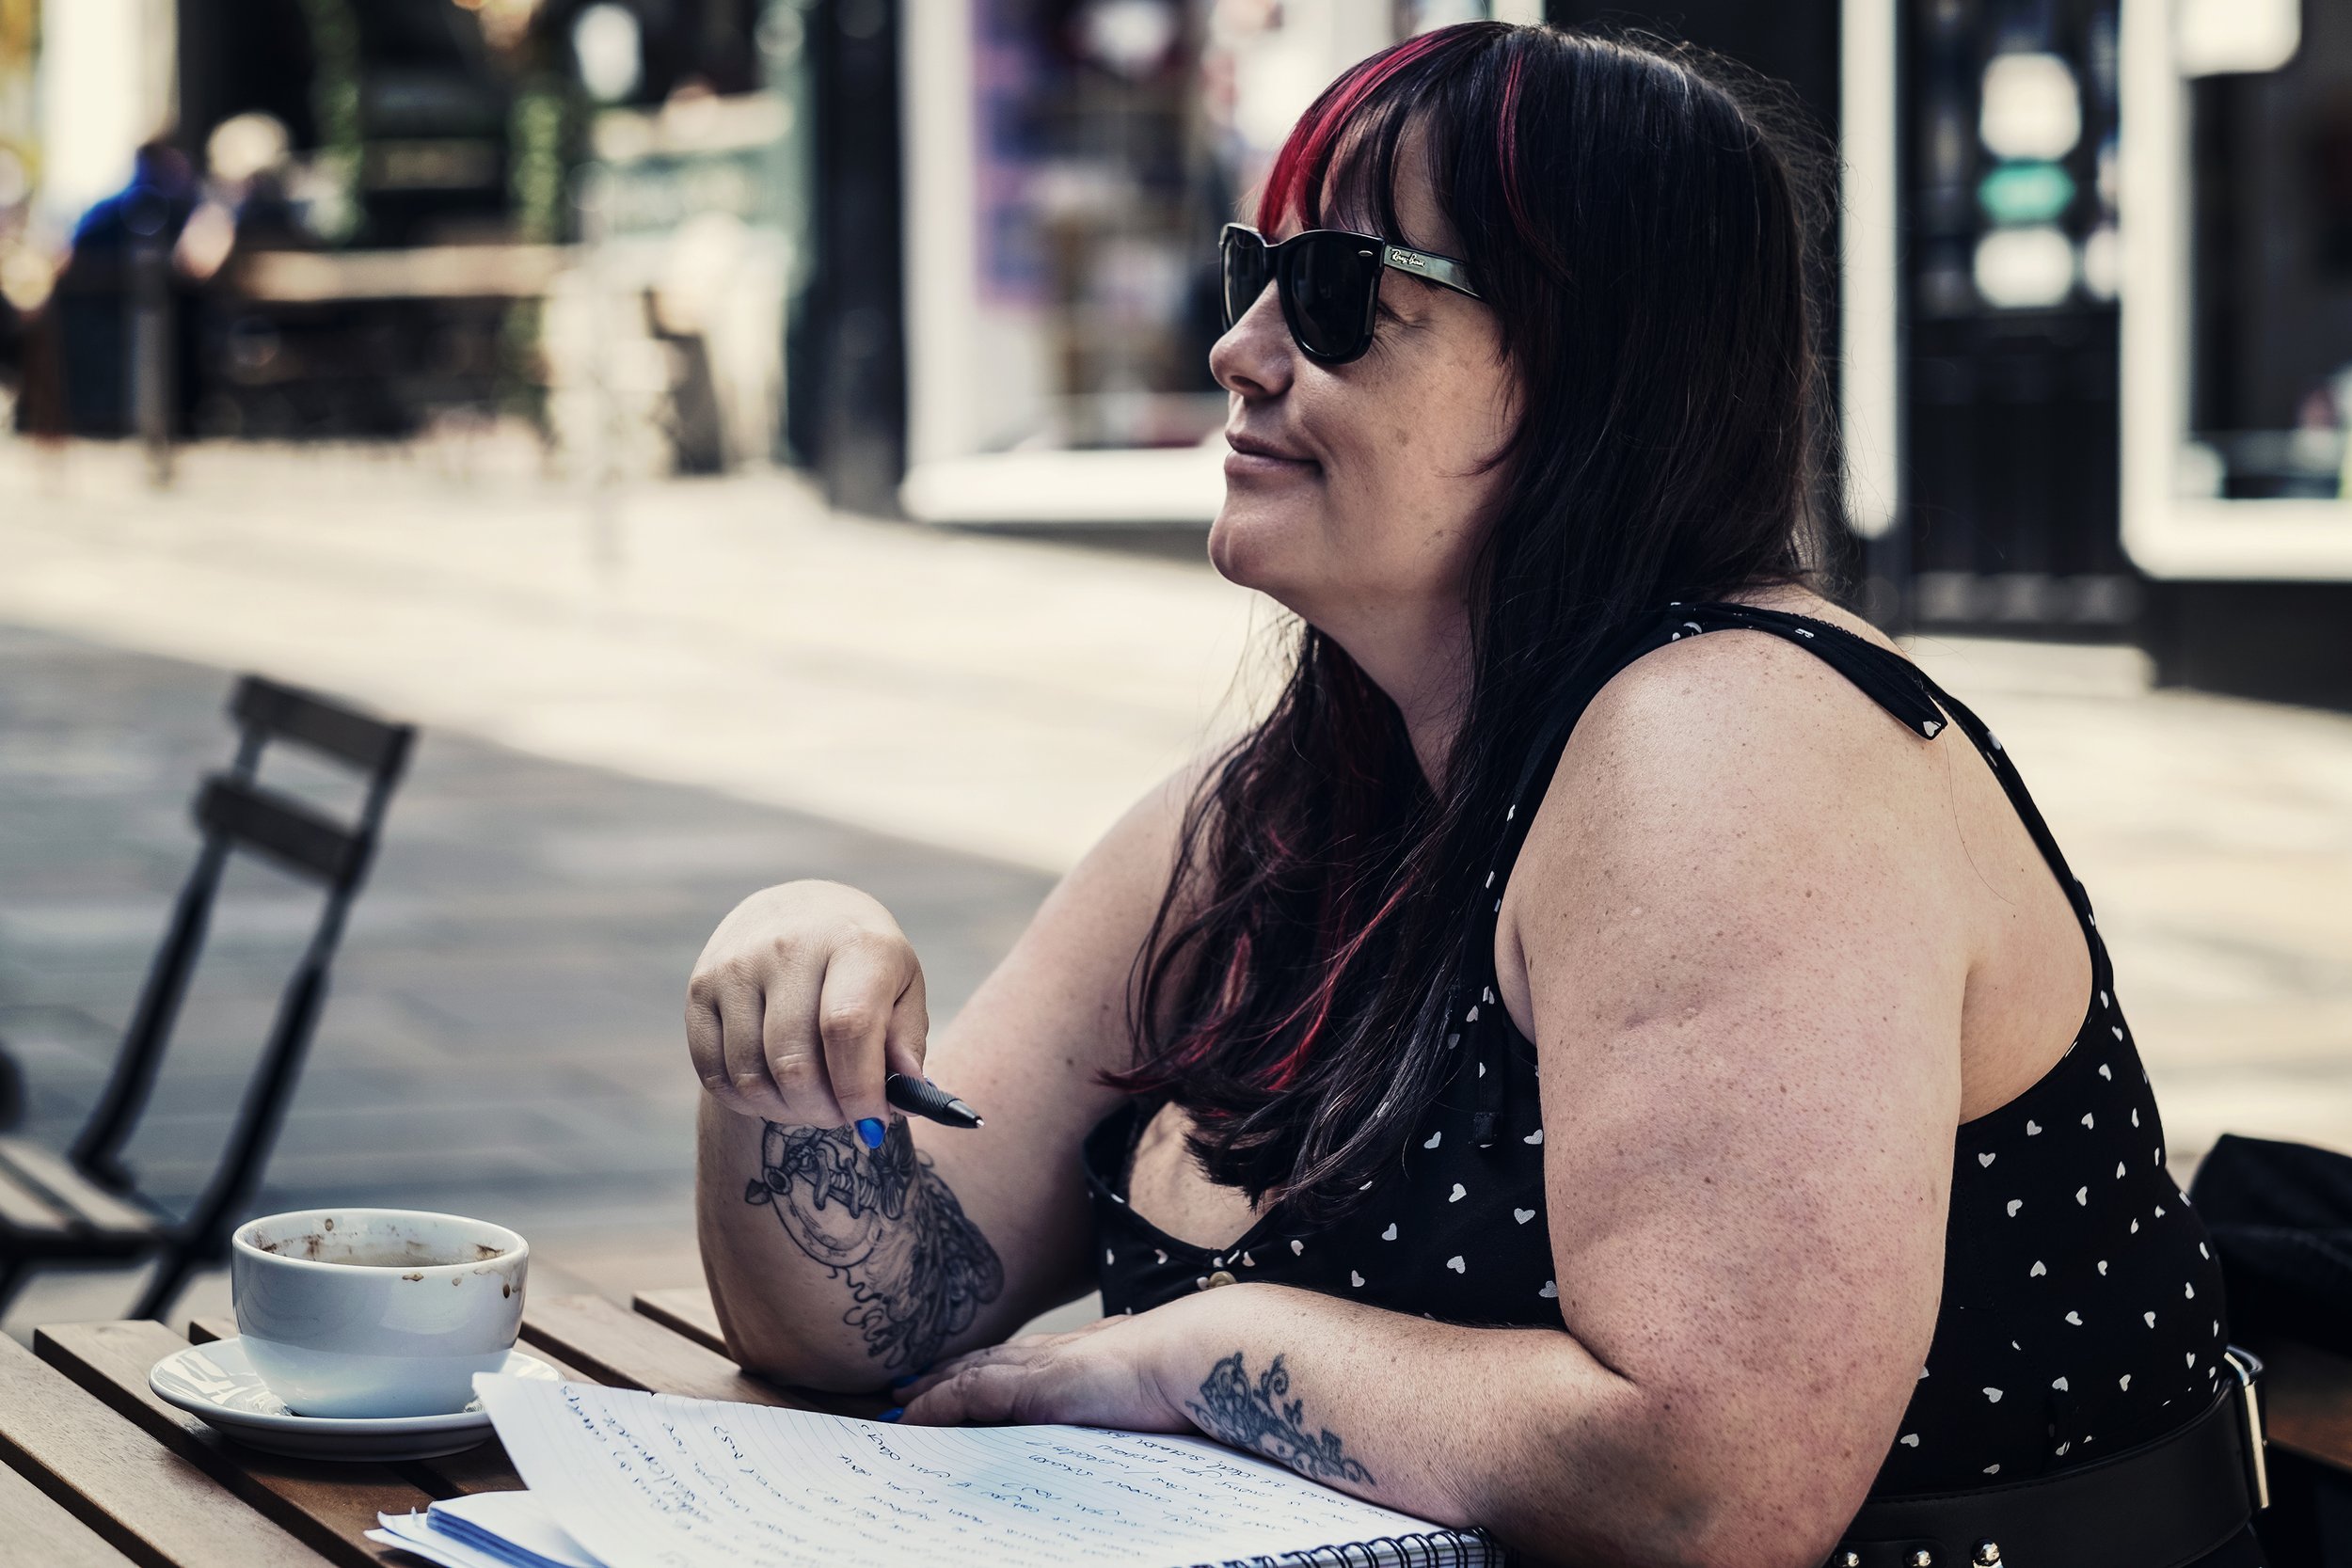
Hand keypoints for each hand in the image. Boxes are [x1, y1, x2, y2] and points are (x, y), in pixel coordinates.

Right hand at [685, 881, 926, 1140]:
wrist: (799, 911)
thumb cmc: (863, 963)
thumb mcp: (903, 986)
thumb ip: (906, 1042)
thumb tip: (902, 1097)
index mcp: (853, 943)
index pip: (848, 1028)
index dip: (859, 1090)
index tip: (872, 1125)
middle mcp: (788, 948)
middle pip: (794, 1063)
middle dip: (822, 1110)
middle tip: (842, 1117)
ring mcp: (735, 967)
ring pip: (752, 1076)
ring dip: (785, 1111)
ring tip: (812, 1103)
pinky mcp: (700, 989)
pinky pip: (714, 1074)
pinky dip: (747, 1101)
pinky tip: (775, 1092)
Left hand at [895, 1309, 1193, 1431]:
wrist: (1197, 1357)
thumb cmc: (1189, 1376)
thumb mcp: (1146, 1394)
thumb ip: (1124, 1403)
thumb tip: (1133, 1417)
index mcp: (1081, 1356)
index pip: (1020, 1361)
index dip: (987, 1370)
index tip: (961, 1379)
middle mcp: (1053, 1354)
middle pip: (984, 1362)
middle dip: (946, 1375)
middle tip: (908, 1388)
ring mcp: (1039, 1365)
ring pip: (966, 1376)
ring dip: (929, 1391)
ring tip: (899, 1403)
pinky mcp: (1029, 1385)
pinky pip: (965, 1396)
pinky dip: (933, 1406)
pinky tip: (909, 1418)